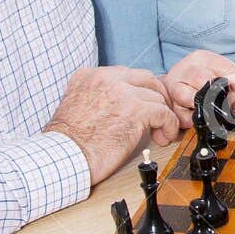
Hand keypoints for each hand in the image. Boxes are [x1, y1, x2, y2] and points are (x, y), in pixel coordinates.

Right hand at [44, 67, 180, 185]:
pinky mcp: (136, 110)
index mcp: (90, 75)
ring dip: (163, 115)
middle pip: (147, 79)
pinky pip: (164, 113)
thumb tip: (124, 105)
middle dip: (157, 97)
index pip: (126, 75)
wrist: (65, 158)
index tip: (143, 107)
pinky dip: (169, 125)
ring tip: (160, 132)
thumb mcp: (78, 107)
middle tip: (159, 116)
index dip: (139, 92)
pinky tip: (164, 136)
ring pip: (157, 97)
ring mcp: (122, 92)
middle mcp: (106, 78)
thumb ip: (100, 98)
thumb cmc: (68, 143)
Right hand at [161, 49, 234, 129]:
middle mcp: (187, 68)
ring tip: (220, 115)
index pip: (227, 70)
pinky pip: (183, 115)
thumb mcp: (222, 78)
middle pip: (210, 82)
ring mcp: (175, 84)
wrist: (171, 86)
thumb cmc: (199, 81)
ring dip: (211, 109)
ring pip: (195, 97)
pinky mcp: (169, 103)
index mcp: (203, 58)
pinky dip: (195, 120)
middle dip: (228, 99)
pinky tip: (202, 120)